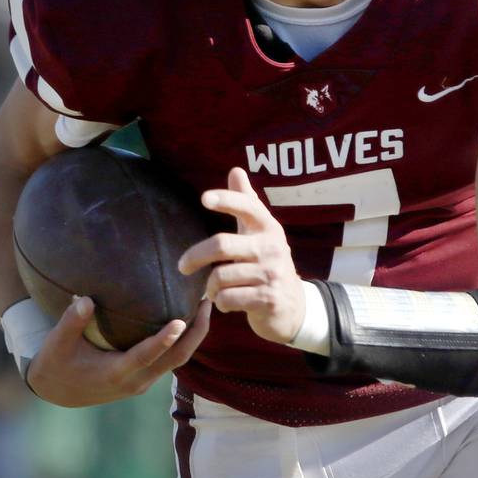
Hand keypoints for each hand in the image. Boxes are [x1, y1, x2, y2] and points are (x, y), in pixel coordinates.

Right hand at [26, 294, 210, 407]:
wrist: (58, 391)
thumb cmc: (57, 363)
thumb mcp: (59, 342)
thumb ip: (72, 320)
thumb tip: (86, 299)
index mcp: (116, 373)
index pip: (146, 356)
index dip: (164, 340)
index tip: (180, 321)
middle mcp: (136, 380)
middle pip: (175, 359)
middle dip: (195, 333)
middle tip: (207, 303)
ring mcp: (143, 382)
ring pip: (177, 360)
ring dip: (194, 336)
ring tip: (204, 306)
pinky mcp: (145, 378)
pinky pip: (170, 360)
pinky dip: (183, 341)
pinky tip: (188, 319)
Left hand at [178, 167, 304, 344]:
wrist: (294, 307)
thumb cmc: (268, 264)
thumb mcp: (259, 233)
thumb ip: (247, 203)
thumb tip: (236, 170)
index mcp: (269, 228)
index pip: (248, 207)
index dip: (226, 200)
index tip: (204, 198)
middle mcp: (273, 248)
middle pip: (222, 244)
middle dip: (195, 256)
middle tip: (182, 266)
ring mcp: (272, 274)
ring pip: (220, 276)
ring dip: (211, 288)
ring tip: (215, 290)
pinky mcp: (268, 299)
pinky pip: (228, 298)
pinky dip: (221, 303)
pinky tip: (227, 302)